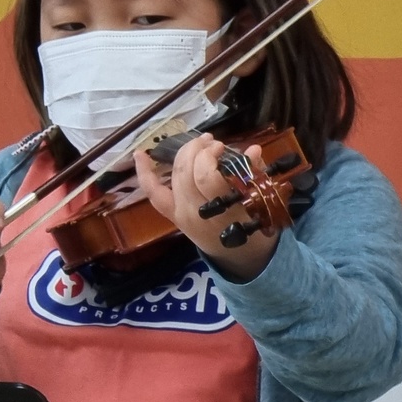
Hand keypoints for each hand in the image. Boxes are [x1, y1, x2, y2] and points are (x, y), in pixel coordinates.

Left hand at [134, 133, 277, 281]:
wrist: (240, 259)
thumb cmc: (255, 230)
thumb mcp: (262, 206)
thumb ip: (255, 176)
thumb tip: (253, 149)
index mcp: (220, 213)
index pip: (206, 178)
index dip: (210, 156)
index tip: (222, 147)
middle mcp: (196, 213)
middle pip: (186, 173)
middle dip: (196, 150)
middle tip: (211, 142)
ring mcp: (180, 214)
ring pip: (172, 177)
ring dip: (183, 155)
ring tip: (197, 143)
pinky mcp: (172, 215)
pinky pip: (154, 194)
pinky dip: (145, 174)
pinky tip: (139, 154)